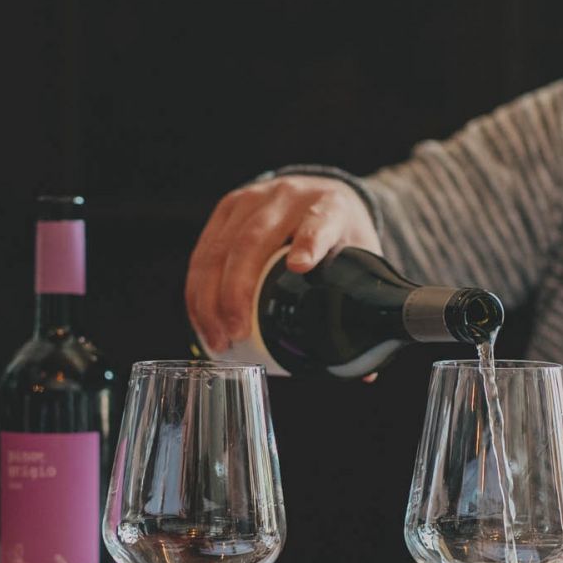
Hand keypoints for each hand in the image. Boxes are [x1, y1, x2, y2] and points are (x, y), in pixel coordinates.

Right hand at [186, 174, 380, 354]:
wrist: (322, 191)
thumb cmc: (341, 233)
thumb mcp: (359, 256)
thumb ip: (359, 306)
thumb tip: (364, 372)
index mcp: (330, 207)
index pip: (320, 222)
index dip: (310, 242)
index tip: (301, 267)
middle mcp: (287, 197)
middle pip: (253, 241)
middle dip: (238, 291)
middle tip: (238, 333)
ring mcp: (251, 199)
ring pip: (219, 248)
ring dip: (211, 298)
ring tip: (218, 338)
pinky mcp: (225, 209)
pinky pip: (202, 253)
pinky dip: (198, 291)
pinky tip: (202, 321)